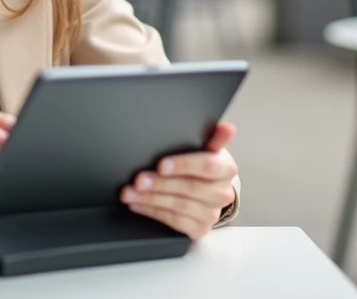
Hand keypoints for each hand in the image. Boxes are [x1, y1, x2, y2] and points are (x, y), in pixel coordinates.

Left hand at [120, 122, 238, 240]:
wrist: (209, 190)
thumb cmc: (203, 165)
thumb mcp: (207, 148)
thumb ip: (213, 137)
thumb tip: (226, 128)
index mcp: (226, 169)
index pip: (208, 166)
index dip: (183, 165)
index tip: (161, 165)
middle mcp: (222, 194)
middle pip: (190, 188)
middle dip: (160, 184)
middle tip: (139, 180)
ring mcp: (212, 214)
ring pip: (179, 207)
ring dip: (150, 199)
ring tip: (130, 192)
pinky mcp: (200, 228)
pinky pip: (174, 222)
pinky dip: (152, 212)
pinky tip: (138, 204)